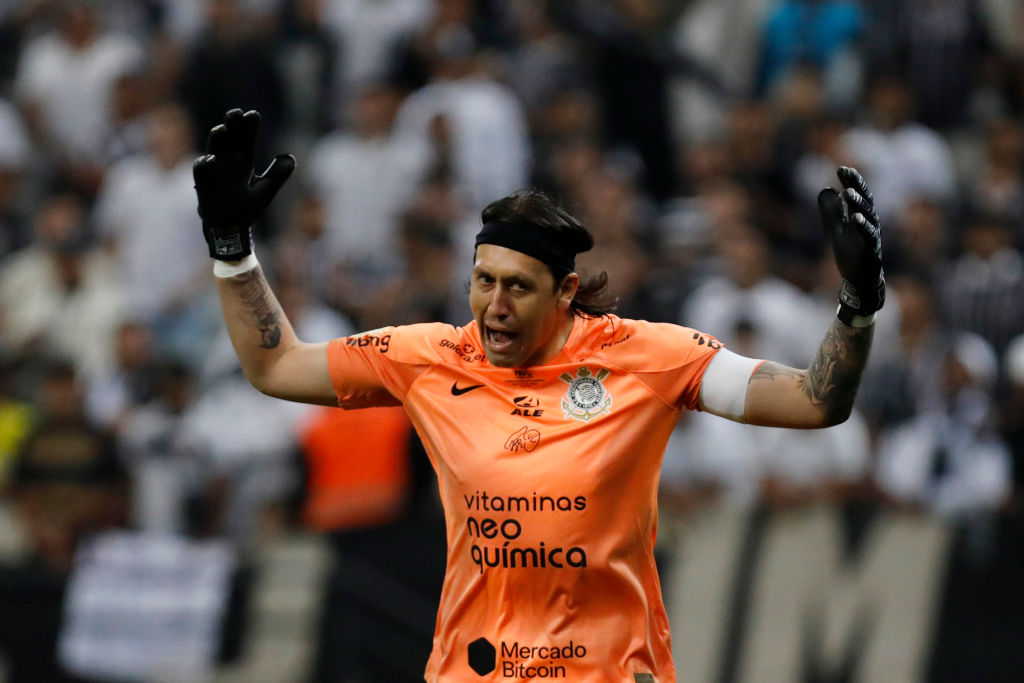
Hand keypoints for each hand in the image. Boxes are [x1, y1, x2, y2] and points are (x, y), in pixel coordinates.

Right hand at [193, 109, 294, 259]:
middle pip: (229, 140)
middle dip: (231, 126)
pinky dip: (205, 165)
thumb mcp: (265, 191)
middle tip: (236, 113)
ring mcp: (214, 172)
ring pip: (213, 150)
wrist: (230, 228)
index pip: (245, 140)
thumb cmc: (246, 208)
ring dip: (217, 140)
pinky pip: (202, 172)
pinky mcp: (204, 185)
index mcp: (243, 162)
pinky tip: (212, 159)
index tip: (253, 114)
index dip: (248, 127)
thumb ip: (278, 175)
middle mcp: (227, 162)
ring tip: (222, 129)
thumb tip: (290, 157)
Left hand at [818, 166, 883, 324]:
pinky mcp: (871, 250)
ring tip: (848, 193)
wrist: (860, 280)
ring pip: (867, 216)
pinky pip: (868, 236)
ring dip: (857, 204)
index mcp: (861, 216)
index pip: (857, 194)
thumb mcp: (836, 230)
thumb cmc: (851, 254)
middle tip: (846, 172)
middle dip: (855, 185)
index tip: (841, 168)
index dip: (851, 181)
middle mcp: (870, 222)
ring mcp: (871, 235)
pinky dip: (862, 226)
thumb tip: (825, 189)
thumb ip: (831, 212)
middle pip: (864, 200)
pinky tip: (855, 217)